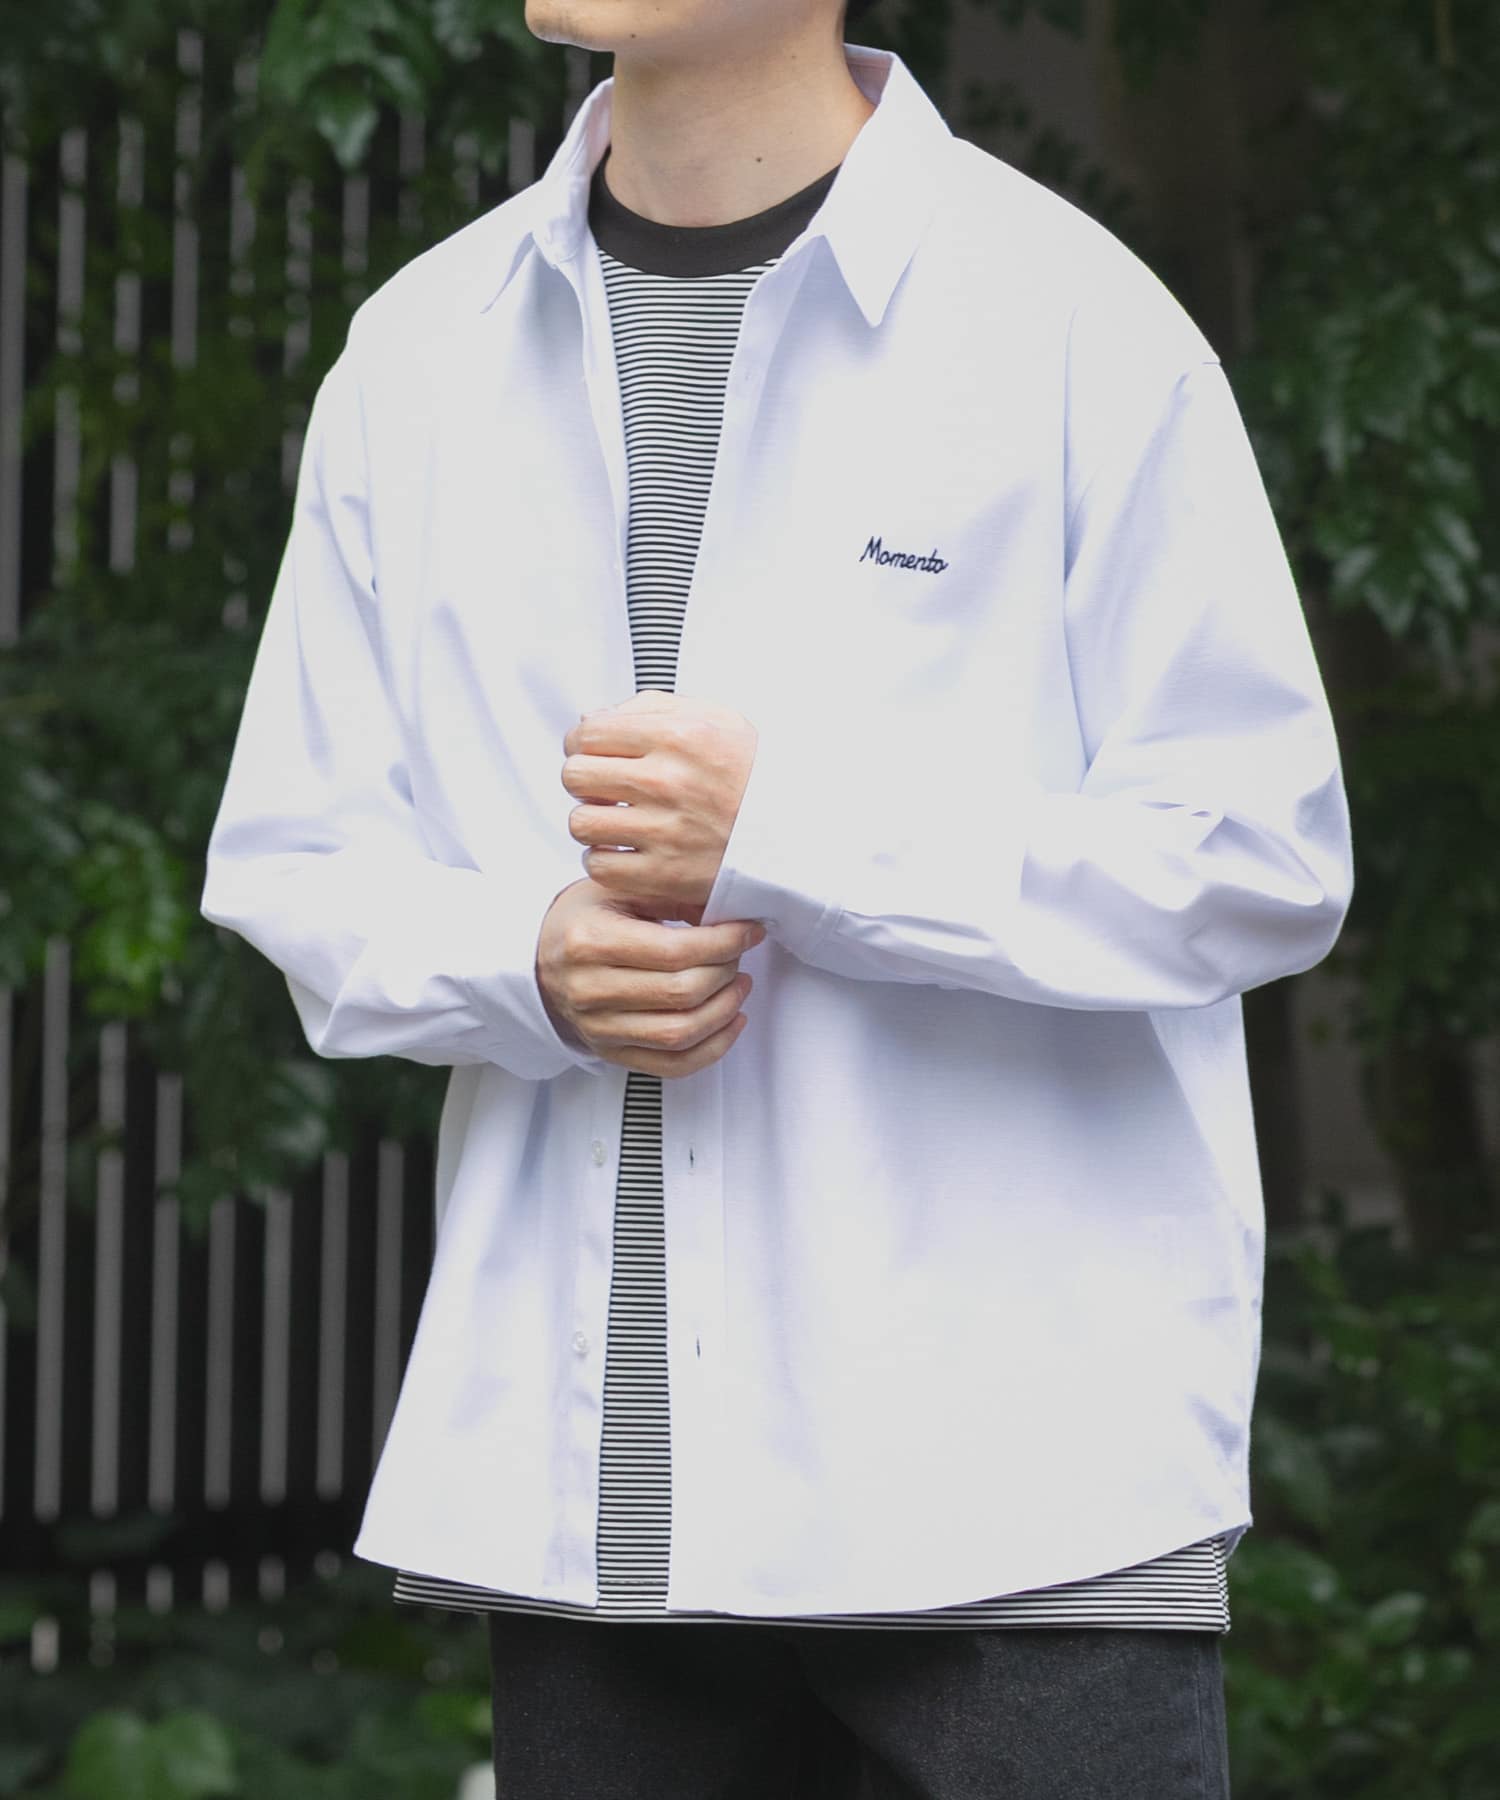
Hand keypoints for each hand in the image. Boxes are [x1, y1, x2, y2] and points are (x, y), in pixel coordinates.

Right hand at [535, 879, 765, 1077]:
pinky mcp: (611, 1052)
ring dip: (724, 1010)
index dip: (723, 943)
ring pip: (681, 1033)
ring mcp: (599, 1027)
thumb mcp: (618, 889)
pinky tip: (729, 1022)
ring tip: (738, 985)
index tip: (747, 931)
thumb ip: (670, 895)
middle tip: (739, 954)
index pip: (674, 951)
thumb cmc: (584, 920)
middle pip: (681, 993)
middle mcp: (590, 989)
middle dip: (726, 972)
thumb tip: (729, 910)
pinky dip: (712, 1049)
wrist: (542, 958)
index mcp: (590, 941)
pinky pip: (673, 1066)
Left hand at [561, 690, 757, 913]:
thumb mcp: (717, 719)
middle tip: (606, 789)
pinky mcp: (664, 875)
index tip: (596, 755)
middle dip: (585, 781)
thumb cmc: (751, 773)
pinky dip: (606, 860)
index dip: (583, 744)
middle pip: (574, 776)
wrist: (798, 833)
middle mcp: (667, 781)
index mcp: (677, 735)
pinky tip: (627, 850)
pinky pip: (598, 865)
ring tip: (618, 821)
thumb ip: (651, 707)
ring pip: (580, 823)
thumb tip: (589, 720)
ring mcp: (664, 831)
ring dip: (593, 822)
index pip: (587, 733)